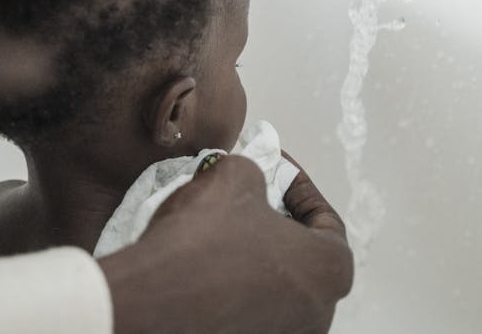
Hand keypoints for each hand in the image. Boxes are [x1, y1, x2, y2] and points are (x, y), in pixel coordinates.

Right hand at [98, 156, 353, 333]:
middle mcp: (318, 311)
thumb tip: (248, 180)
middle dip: (277, 222)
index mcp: (331, 269)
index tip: (276, 169)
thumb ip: (255, 173)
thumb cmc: (203, 241)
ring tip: (224, 228)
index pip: (325, 218)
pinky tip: (208, 263)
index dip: (297, 186)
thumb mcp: (234, 177)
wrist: (150, 302)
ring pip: (275, 284)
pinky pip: (250, 307)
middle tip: (250, 197)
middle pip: (303, 254)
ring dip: (255, 255)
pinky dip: (236, 285)